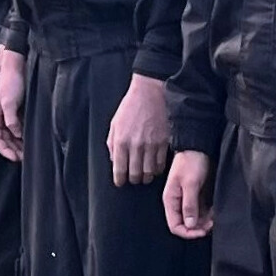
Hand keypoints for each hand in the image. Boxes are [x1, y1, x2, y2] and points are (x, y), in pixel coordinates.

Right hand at [0, 47, 27, 162]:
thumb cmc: (11, 83)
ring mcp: (4, 116)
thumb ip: (11, 119)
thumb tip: (16, 134)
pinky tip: (28, 141)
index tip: (15, 157)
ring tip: (27, 153)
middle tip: (24, 158)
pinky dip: (20, 137)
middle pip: (2, 140)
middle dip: (12, 150)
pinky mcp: (13, 113)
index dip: (4, 150)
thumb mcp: (9, 102)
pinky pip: (15, 130)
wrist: (16, 68)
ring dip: (16, 145)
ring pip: (9, 136)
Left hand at [107, 71, 174, 188]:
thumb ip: (112, 143)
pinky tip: (155, 168)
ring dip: (146, 177)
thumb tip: (114, 160)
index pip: (119, 170)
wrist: (150, 93)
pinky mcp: (163, 142)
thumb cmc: (131, 107)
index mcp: (121, 141)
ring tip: (145, 176)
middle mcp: (136, 145)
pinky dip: (158, 169)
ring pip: (149, 172)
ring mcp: (151, 145)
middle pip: (135, 174)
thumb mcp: (115, 123)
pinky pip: (161, 164)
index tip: (120, 182)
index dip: (119, 180)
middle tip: (134, 179)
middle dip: (133, 180)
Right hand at [164, 150, 214, 239]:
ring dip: (204, 221)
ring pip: (194, 219)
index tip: (202, 231)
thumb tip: (189, 225)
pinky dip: (208, 214)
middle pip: (185, 225)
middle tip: (212, 224)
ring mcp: (186, 199)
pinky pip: (201, 211)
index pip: (175, 226)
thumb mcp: (190, 184)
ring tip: (215, 217)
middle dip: (198, 227)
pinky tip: (215, 211)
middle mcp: (177, 202)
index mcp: (170, 200)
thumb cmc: (191, 162)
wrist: (198, 146)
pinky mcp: (196, 196)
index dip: (188, 232)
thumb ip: (189, 205)